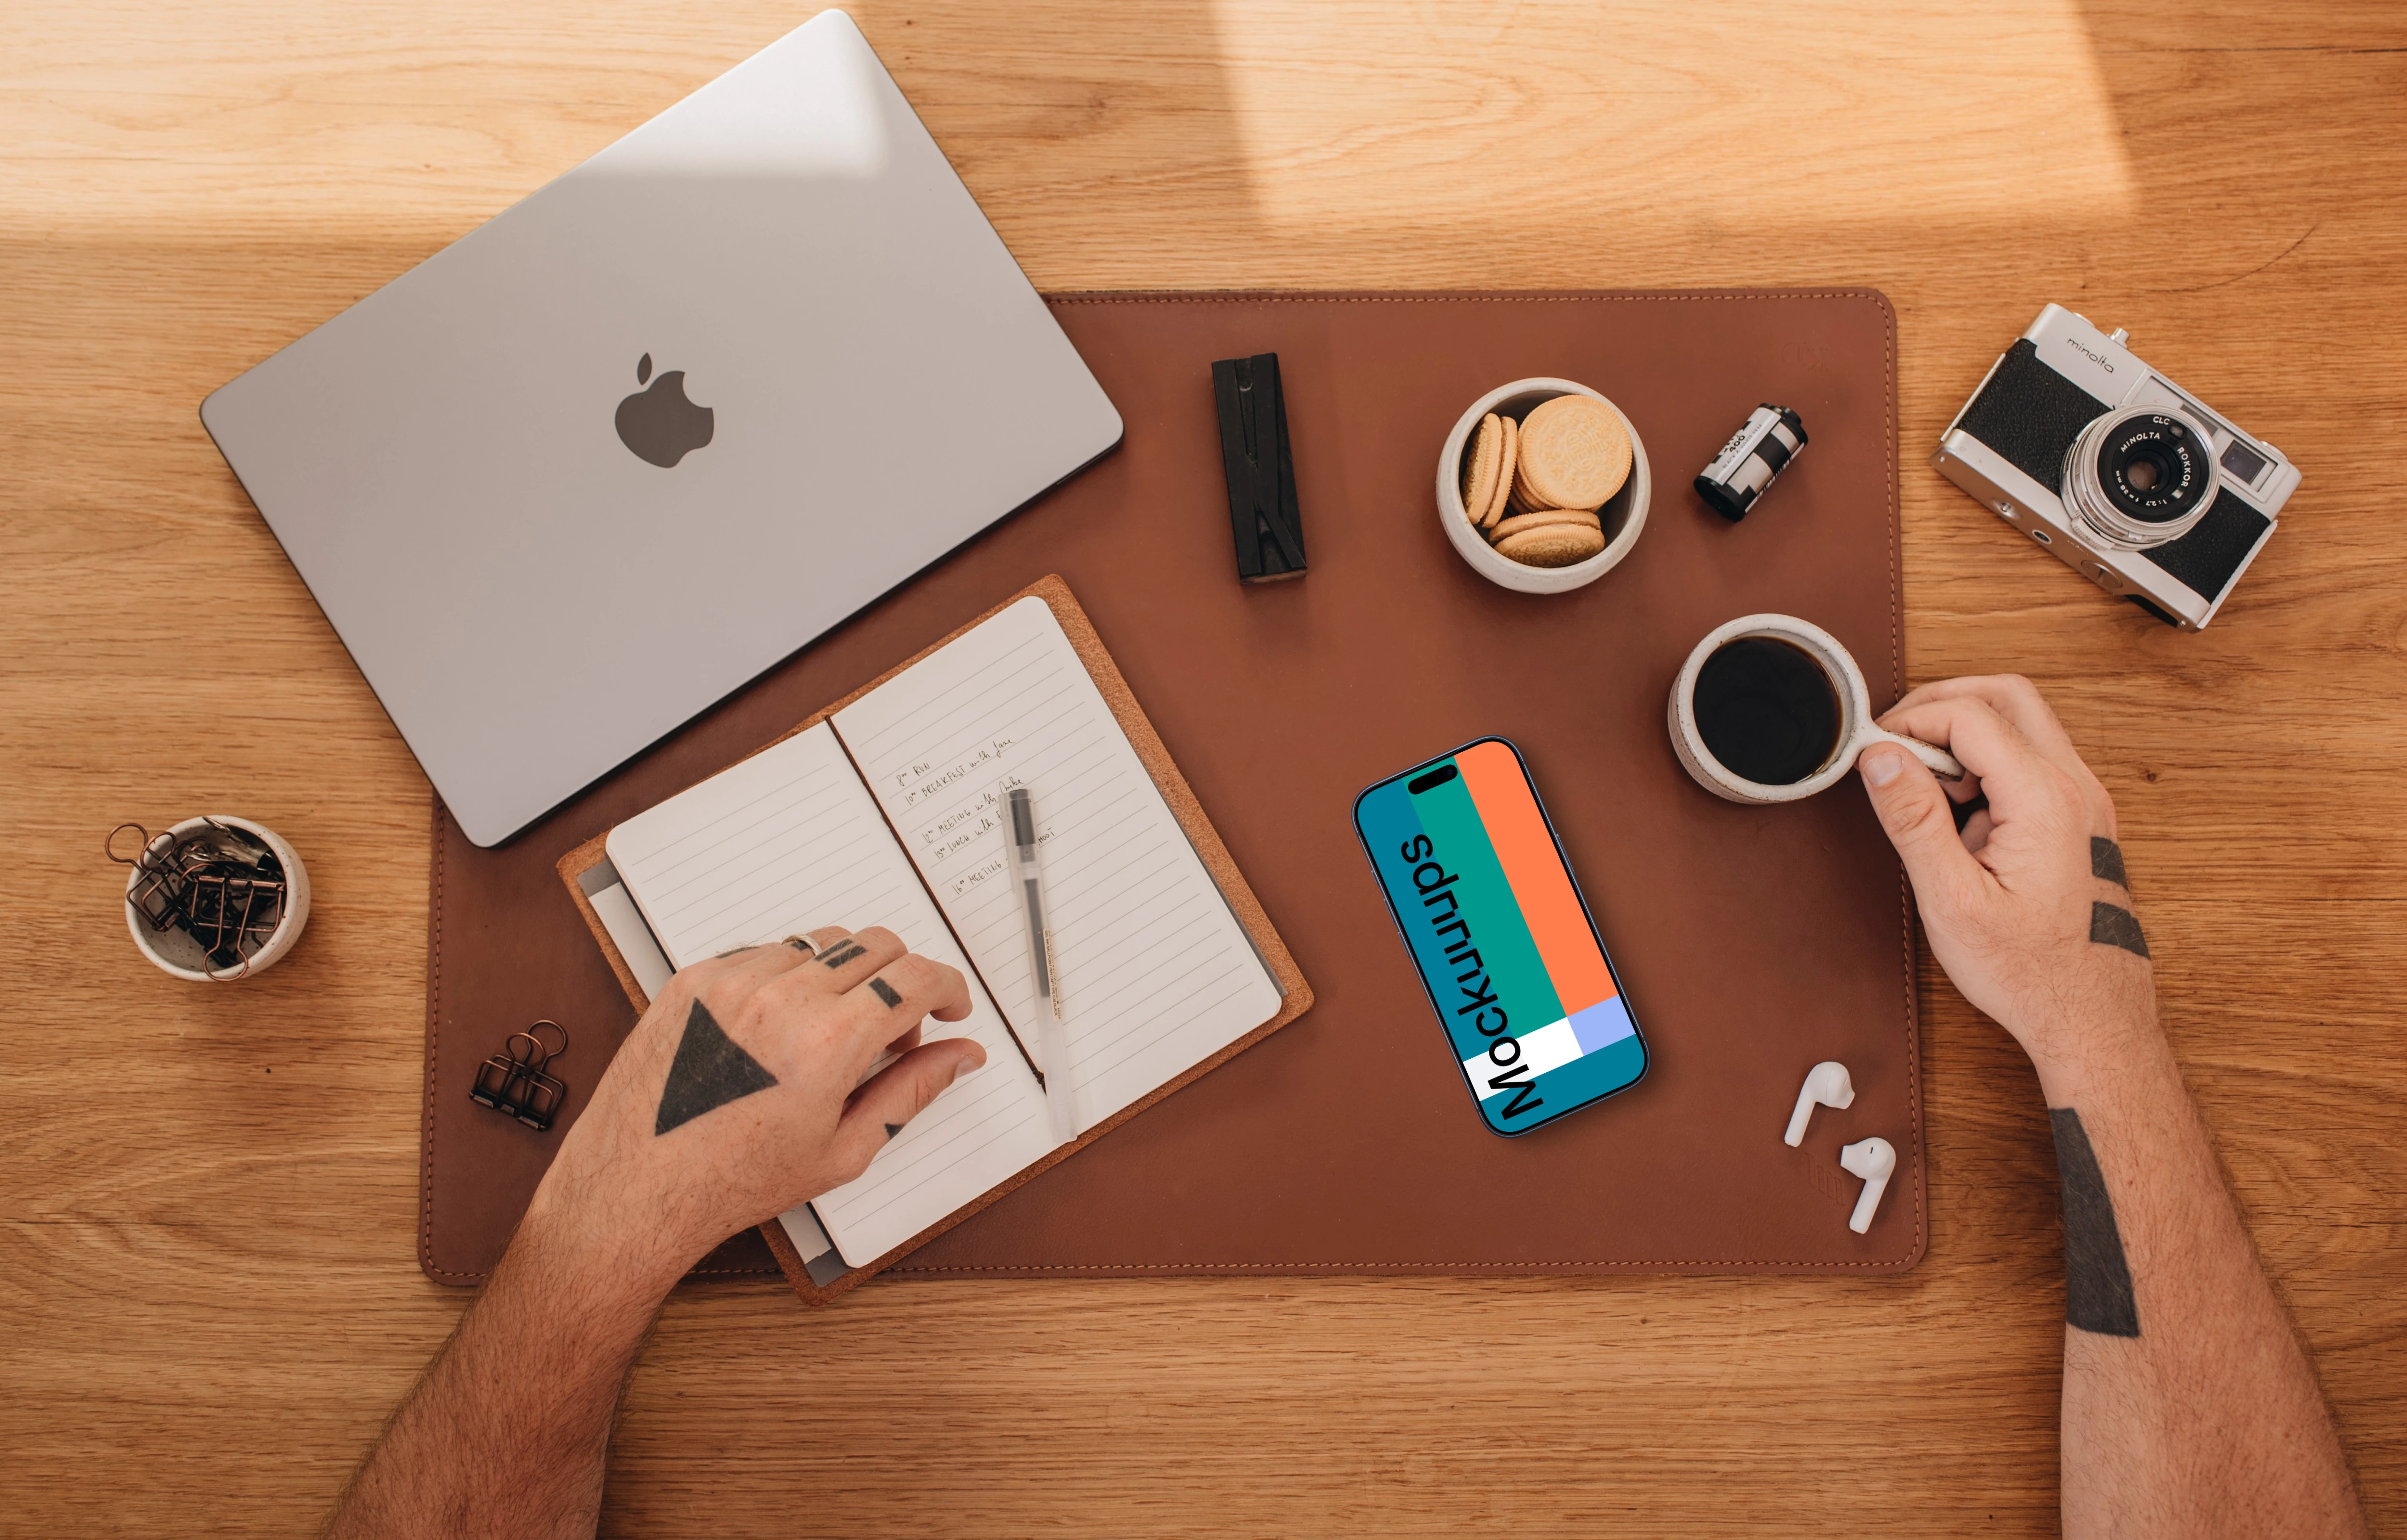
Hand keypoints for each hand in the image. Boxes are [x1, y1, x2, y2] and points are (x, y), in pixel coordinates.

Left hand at [525, 925, 986, 1284]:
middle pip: (876, 945)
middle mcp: (781, 999)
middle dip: (902, 981)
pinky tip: (778, 1029)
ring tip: (828, 1035)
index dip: (948, 987)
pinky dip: (789, 979)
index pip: (915, 976)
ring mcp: (732, 982)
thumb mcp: (843, 1150)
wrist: (638, 1188)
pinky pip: (765, 952)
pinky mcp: (694, 979)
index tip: (949, 1007)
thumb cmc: (736, 1181)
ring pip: (821, 943)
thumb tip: (962, 1054)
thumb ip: (912, 1091)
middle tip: (891, 1035)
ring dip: (844, 978)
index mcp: (827, 1043)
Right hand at [1856, 676, 2156, 1088]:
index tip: (1874, 751)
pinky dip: (1989, 762)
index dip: (1911, 721)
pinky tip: (1962, 814)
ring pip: (2023, 721)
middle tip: (1897, 742)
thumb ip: (1914, 819)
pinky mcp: (2081, 816)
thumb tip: (1881, 757)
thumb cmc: (2029, 971)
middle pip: (2007, 695)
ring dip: (1967, 734)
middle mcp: (2076, 788)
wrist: (2091, 1015)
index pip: (1970, 715)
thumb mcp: (1952, 899)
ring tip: (1929, 791)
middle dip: (1942, 703)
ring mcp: (2086, 800)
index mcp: (2046, 800)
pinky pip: (2033, 758)